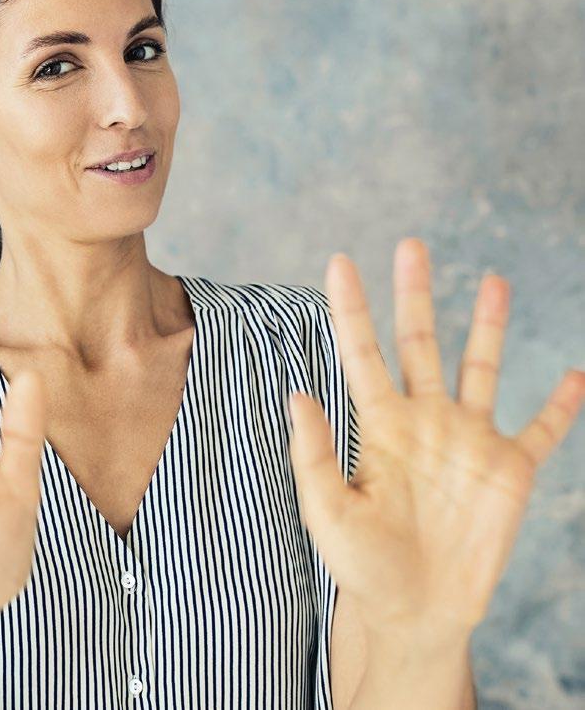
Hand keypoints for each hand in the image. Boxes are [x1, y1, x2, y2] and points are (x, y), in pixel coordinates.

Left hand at [288, 237, 584, 641]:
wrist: (415, 610)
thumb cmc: (363, 564)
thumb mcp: (327, 511)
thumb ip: (313, 454)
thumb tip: (298, 393)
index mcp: (379, 424)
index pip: (362, 352)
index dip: (351, 308)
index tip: (340, 261)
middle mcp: (424, 419)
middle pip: (419, 342)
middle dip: (415, 294)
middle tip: (410, 245)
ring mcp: (469, 440)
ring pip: (480, 367)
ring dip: (487, 325)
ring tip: (494, 280)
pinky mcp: (509, 470)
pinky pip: (542, 430)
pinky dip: (561, 406)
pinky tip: (576, 376)